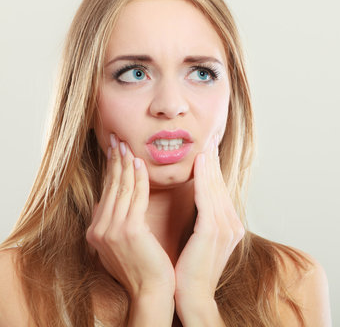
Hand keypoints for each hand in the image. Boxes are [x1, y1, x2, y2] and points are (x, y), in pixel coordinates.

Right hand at [86, 134, 175, 298]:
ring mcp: (111, 230)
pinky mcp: (128, 230)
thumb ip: (117, 224)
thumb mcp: (123, 244)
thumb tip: (115, 203)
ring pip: (120, 188)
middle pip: (109, 187)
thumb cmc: (144, 267)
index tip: (114, 152)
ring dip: (124, 164)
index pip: (105, 193)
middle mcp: (99, 229)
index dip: (110, 171)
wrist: (152, 290)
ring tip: (127, 145)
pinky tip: (139, 163)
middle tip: (117, 139)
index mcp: (97, 231)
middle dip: (114, 161)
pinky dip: (137, 178)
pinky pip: (134, 197)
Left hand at [174, 133, 244, 321]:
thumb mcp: (200, 241)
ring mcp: (226, 226)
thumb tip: (198, 203)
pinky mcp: (214, 230)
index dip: (214, 168)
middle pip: (221, 184)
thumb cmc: (190, 271)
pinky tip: (199, 162)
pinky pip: (208, 197)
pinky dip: (203, 177)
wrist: (192, 296)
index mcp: (230, 225)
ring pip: (215, 186)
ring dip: (208, 162)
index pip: (220, 190)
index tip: (207, 150)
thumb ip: (204, 220)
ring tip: (203, 143)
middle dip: (214, 160)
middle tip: (208, 137)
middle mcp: (232, 223)